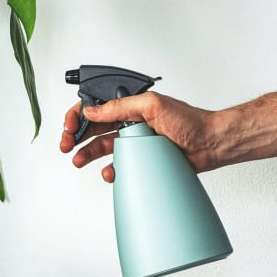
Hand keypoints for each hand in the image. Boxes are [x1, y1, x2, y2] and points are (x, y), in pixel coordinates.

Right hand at [60, 92, 216, 181]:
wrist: (210, 144)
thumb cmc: (190, 120)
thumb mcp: (152, 105)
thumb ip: (120, 107)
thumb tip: (92, 111)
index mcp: (130, 104)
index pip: (95, 106)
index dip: (78, 115)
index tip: (69, 127)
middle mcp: (129, 120)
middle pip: (93, 127)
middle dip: (76, 135)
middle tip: (66, 146)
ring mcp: (134, 140)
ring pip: (101, 146)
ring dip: (87, 153)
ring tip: (78, 160)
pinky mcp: (140, 157)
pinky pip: (118, 164)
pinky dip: (110, 170)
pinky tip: (109, 172)